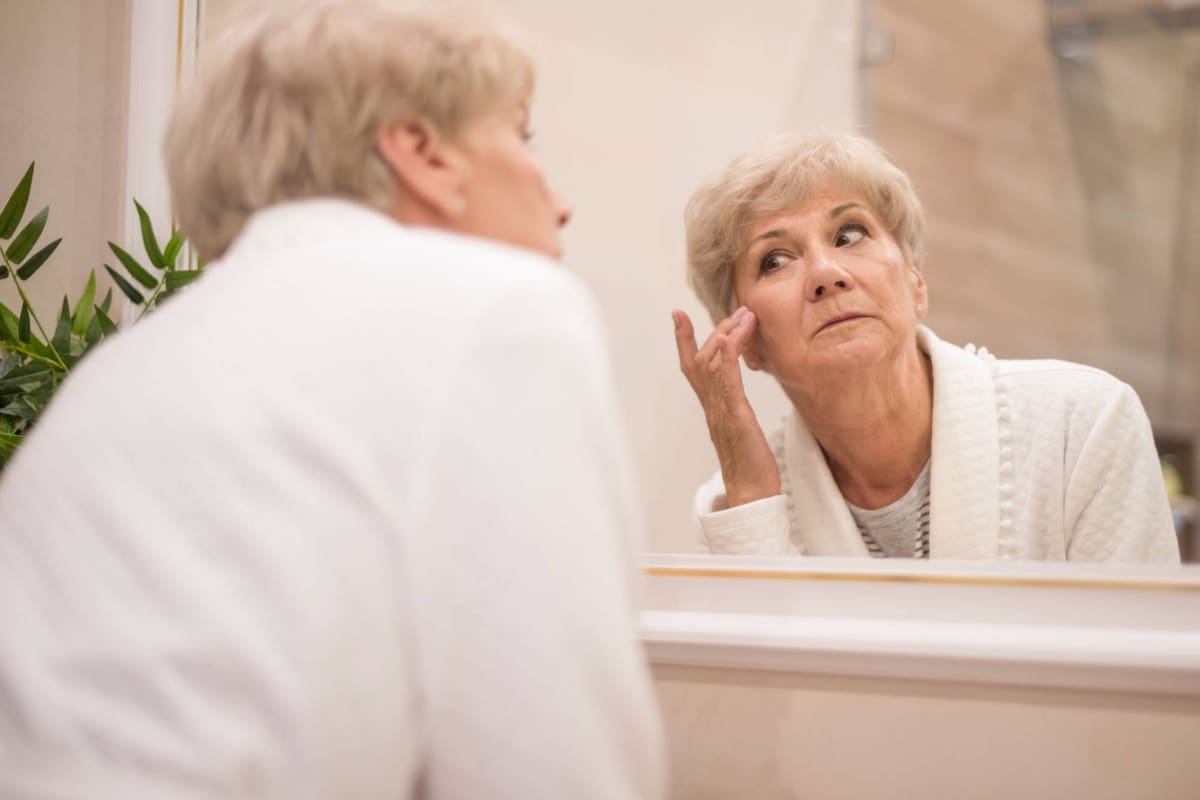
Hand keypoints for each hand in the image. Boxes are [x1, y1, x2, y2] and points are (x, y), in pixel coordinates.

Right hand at [672, 306, 780, 507]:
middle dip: (719, 329)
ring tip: (744, 316)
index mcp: (713, 408)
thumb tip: (736, 402)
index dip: (684, 340)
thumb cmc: (750, 468)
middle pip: (703, 360)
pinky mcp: (736, 419)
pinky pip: (727, 385)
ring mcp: (721, 412)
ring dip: (726, 336)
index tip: (677, 314)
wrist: (751, 495)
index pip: (693, 368)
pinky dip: (725, 360)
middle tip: (739, 309)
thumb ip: (735, 412)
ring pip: (713, 366)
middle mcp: (712, 407)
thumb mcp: (742, 431)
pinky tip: (728, 340)